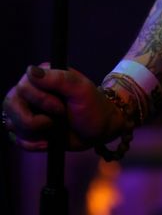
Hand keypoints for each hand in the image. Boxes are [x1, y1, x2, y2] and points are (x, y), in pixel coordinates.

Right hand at [2, 64, 124, 152]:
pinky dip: (32, 144)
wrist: (98, 130)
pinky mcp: (26, 130)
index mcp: (43, 76)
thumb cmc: (93, 106)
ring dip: (34, 133)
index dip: (41, 101)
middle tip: (57, 120)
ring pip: (11, 124)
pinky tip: (49, 141)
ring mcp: (26, 111)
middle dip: (35, 120)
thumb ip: (58, 78)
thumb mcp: (81, 89)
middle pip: (10, 105)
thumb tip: (29, 70)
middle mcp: (30, 91)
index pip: (23, 86)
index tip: (61, 107)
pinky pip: (16, 140)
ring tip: (54, 129)